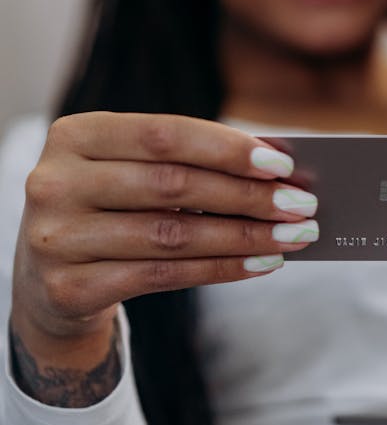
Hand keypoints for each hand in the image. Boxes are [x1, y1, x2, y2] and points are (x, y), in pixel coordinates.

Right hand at [11, 112, 317, 349]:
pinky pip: (162, 276)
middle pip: (172, 185)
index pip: (164, 135)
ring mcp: (57, 238)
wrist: (47, 279)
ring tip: (292, 237)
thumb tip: (276, 163)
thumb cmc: (111, 206)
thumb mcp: (132, 171)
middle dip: (247, 195)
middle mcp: (56, 182)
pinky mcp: (68, 289)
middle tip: (302, 205)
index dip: (227, 148)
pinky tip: (260, 263)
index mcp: (76, 135)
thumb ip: (189, 161)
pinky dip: (221, 269)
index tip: (283, 164)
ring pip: (172, 235)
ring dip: (244, 237)